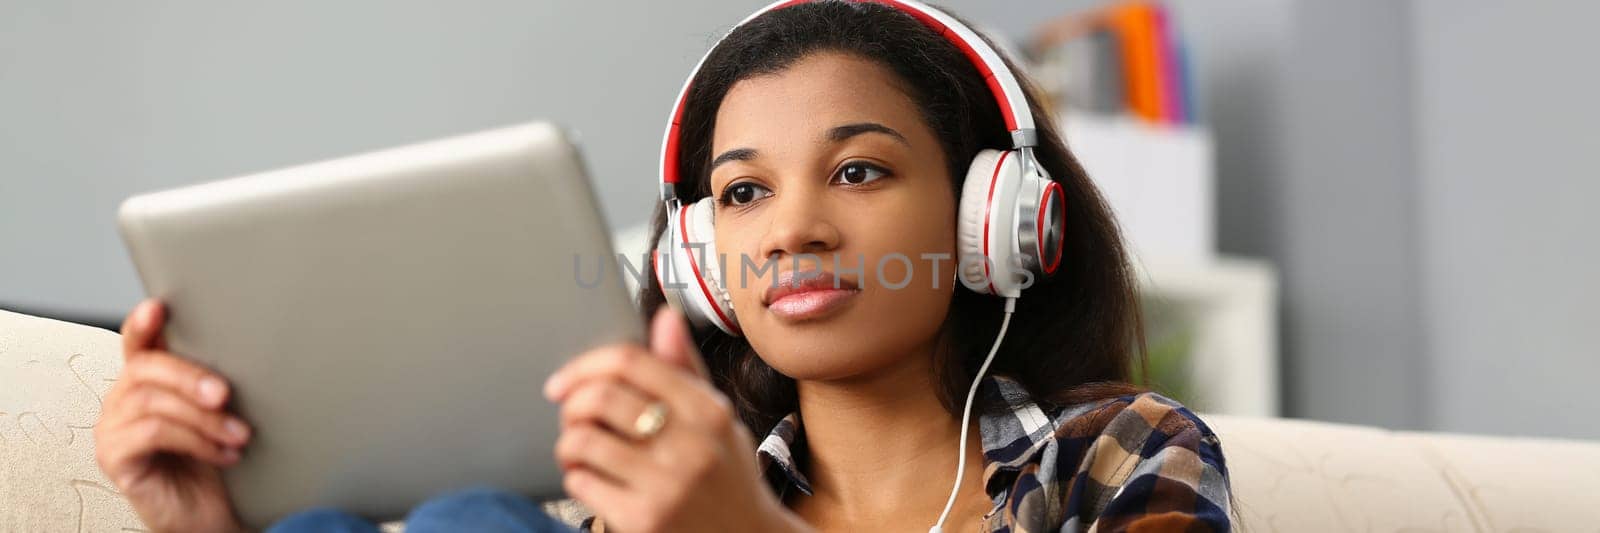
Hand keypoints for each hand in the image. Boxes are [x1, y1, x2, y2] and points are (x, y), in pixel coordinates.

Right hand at [94, 299, 249, 532]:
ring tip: (239, 434)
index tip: (158, 307)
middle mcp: (124, 399)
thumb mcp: (222, 412)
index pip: (137, 342)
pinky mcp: (115, 458)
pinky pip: (152, 434)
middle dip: (189, 376)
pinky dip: (195, 440)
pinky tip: (224, 453)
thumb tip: (252, 346)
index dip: (142, 323)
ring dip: (203, 417)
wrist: (213, 514)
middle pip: (145, 368)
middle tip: (225, 394)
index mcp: (148, 380)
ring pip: (152, 402)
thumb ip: (218, 380)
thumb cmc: (216, 459)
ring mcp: (113, 428)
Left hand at [544, 308, 811, 532]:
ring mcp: (667, 485)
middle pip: (600, 397)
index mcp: (708, 410)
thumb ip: (685, 369)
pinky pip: (582, 482)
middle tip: (572, 417)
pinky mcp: (644, 520)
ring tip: (580, 451)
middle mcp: (691, 445)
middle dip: (571, 405)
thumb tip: (666, 315)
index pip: (631, 362)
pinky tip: (592, 480)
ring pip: (582, 440)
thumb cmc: (727, 475)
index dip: (586, 364)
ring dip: (569, 443)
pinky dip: (577, 477)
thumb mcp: (717, 419)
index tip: (564, 380)